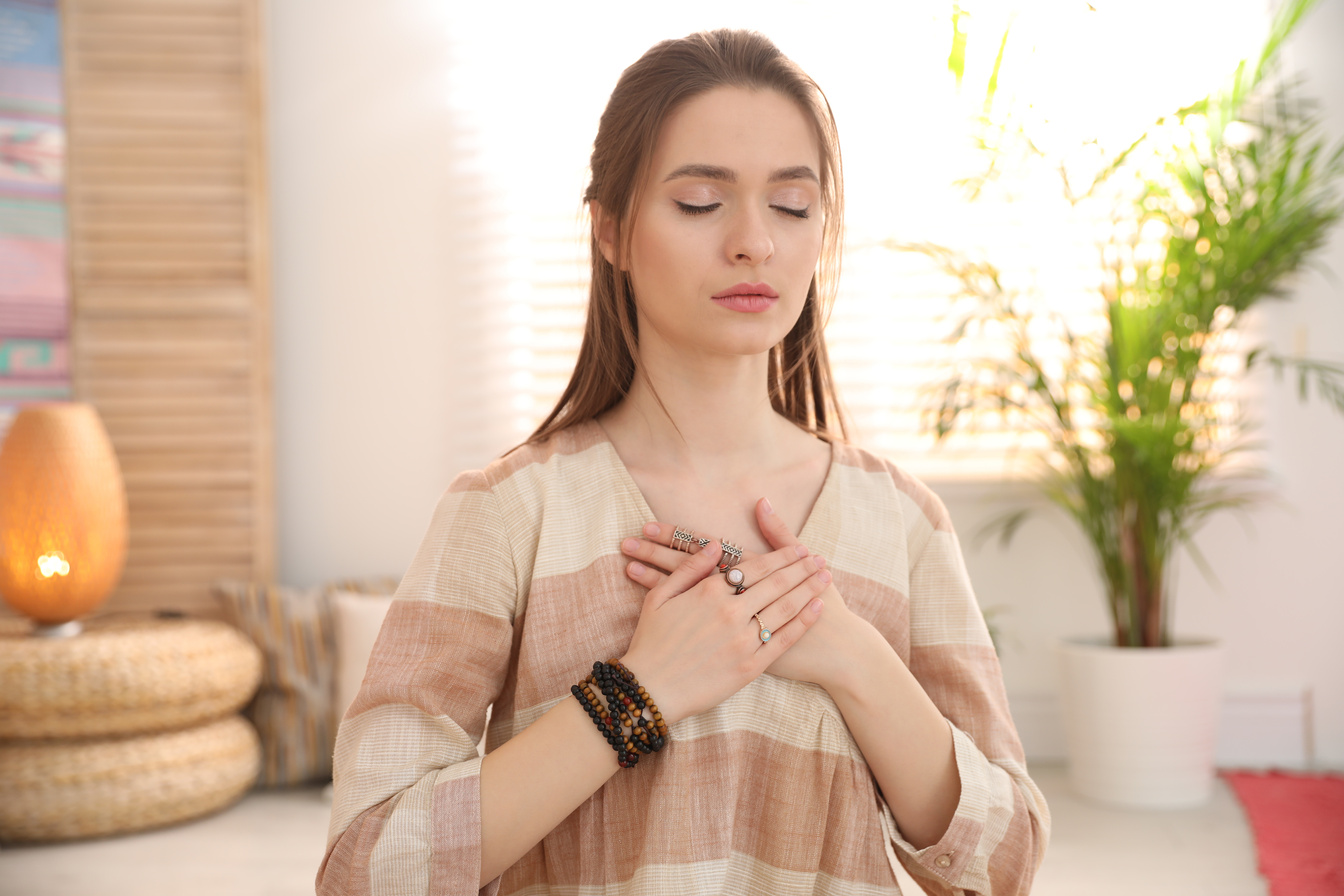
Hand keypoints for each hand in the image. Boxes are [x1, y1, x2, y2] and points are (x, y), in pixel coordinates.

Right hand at [622, 502, 859, 691]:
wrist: (650, 689)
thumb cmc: (650, 642)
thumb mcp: (659, 597)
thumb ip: (690, 568)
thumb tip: (715, 545)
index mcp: (709, 591)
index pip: (755, 567)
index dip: (780, 556)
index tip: (798, 547)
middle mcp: (730, 612)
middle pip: (776, 583)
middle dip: (801, 568)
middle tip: (819, 558)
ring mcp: (743, 639)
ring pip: (784, 607)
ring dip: (808, 589)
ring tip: (825, 576)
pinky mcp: (750, 666)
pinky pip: (783, 639)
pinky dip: (803, 622)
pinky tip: (817, 608)